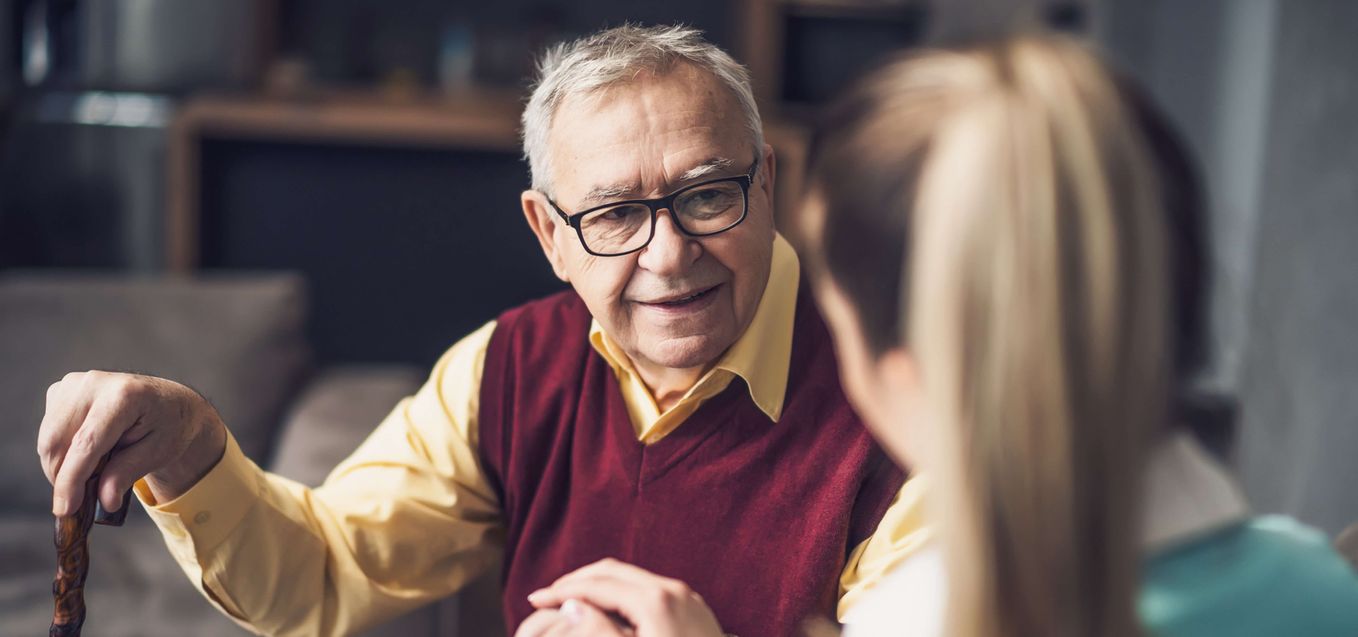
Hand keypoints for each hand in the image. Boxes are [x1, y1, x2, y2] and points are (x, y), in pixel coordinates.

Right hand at [37, 371, 226, 516]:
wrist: (168, 401)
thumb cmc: (168, 426)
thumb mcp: (159, 452)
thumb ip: (127, 473)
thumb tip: (105, 501)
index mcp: (124, 395)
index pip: (86, 444)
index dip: (71, 479)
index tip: (64, 509)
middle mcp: (93, 383)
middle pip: (57, 442)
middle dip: (64, 477)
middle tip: (85, 497)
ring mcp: (73, 383)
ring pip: (48, 440)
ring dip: (62, 466)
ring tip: (95, 470)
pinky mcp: (61, 390)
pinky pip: (49, 433)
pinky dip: (61, 452)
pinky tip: (88, 453)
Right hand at [527, 559, 723, 636]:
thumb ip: (599, 632)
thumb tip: (571, 607)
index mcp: (654, 601)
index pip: (597, 584)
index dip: (562, 591)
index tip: (535, 600)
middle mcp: (672, 589)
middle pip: (613, 570)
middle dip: (577, 580)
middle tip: (549, 596)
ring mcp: (687, 596)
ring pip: (632, 577)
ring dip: (599, 585)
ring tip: (573, 602)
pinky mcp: (695, 607)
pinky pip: (649, 588)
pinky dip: (622, 593)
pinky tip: (609, 611)